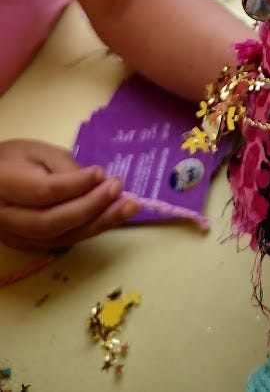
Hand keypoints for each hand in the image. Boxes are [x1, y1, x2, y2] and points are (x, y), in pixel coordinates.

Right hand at [0, 140, 138, 251]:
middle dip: (90, 208)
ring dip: (99, 223)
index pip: (42, 192)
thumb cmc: (14, 159)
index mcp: (2, 186)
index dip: (75, 185)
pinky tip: (113, 216)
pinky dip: (90, 229)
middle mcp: (5, 219)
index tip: (101, 173)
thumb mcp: (37, 151)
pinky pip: (63, 242)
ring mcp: (16, 237)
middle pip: (51, 223)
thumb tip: (96, 182)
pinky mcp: (29, 245)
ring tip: (128, 206)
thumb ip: (64, 167)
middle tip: (119, 189)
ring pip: (60, 238)